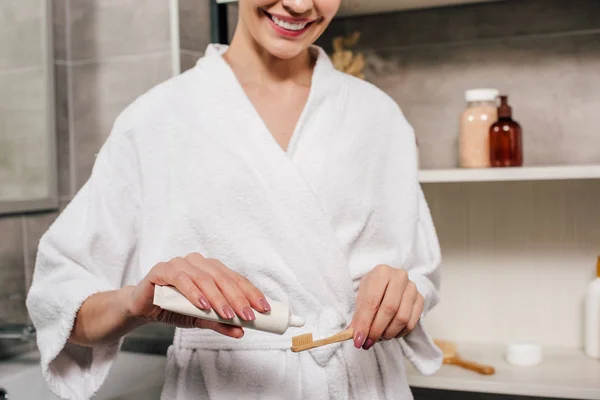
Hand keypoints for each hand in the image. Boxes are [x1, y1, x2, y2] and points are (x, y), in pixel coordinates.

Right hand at [128, 253, 270, 338]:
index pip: (236, 279)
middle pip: (223, 278)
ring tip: (229, 315)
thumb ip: (219, 322)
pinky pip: (181, 279)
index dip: (251, 293)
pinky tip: (203, 305)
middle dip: (238, 298)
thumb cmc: (173, 308)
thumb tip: (242, 331)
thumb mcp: (200, 318)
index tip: (263, 308)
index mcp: (210, 269)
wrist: (142, 307)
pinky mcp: (162, 270)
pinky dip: (194, 293)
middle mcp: (198, 262)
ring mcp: (180, 263)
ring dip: (219, 298)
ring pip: (205, 279)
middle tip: (248, 315)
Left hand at [350, 265, 423, 349]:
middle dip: (376, 330)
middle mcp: (399, 277)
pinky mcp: (420, 299)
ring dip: (388, 333)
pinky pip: (411, 323)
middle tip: (368, 342)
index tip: (358, 340)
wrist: (390, 282)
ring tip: (379, 337)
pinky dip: (399, 333)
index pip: (371, 301)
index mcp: (381, 273)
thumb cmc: (374, 289)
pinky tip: (390, 333)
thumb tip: (353, 336)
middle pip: (389, 309)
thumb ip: (358, 316)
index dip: (364, 323)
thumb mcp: (362, 298)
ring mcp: (412, 288)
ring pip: (402, 318)